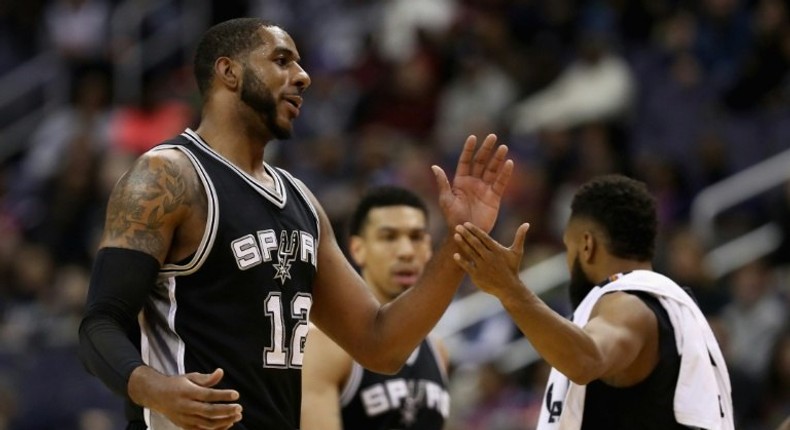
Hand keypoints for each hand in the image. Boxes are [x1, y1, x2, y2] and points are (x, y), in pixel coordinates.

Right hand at [128, 366, 242, 429]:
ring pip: (207, 424)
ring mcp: (185, 418)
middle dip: (226, 411)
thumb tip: (221, 372)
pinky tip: (228, 423)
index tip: (236, 394)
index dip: (223, 395)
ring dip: (224, 421)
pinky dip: (216, 429)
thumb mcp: (190, 377)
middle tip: (239, 408)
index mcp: (187, 392)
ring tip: (237, 415)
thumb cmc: (177, 384)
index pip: (208, 395)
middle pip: (209, 411)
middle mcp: (186, 406)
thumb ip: (207, 378)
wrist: (157, 396)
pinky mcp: (185, 426)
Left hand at [432, 134, 512, 231]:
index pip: (466, 161)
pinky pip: (500, 183)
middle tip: (493, 136)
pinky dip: (505, 173)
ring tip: (503, 147)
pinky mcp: (494, 197)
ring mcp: (484, 189)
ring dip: (498, 159)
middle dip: (486, 149)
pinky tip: (509, 163)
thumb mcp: (446, 200)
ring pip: (492, 170)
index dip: (469, 149)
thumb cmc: (453, 218)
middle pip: (481, 162)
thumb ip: (442, 183)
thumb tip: (434, 166)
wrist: (466, 232)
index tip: (473, 137)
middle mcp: (473, 182)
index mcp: (460, 181)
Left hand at [452, 222, 529, 295]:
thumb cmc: (512, 268)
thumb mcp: (517, 252)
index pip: (484, 238)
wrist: (509, 287)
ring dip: (462, 244)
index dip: (475, 230)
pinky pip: (467, 266)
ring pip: (470, 253)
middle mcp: (489, 257)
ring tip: (455, 236)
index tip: (466, 224)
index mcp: (497, 250)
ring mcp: (483, 266)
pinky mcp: (477, 275)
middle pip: (476, 243)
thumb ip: (520, 237)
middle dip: (466, 234)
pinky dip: (461, 261)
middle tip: (457, 226)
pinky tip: (455, 254)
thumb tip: (527, 223)